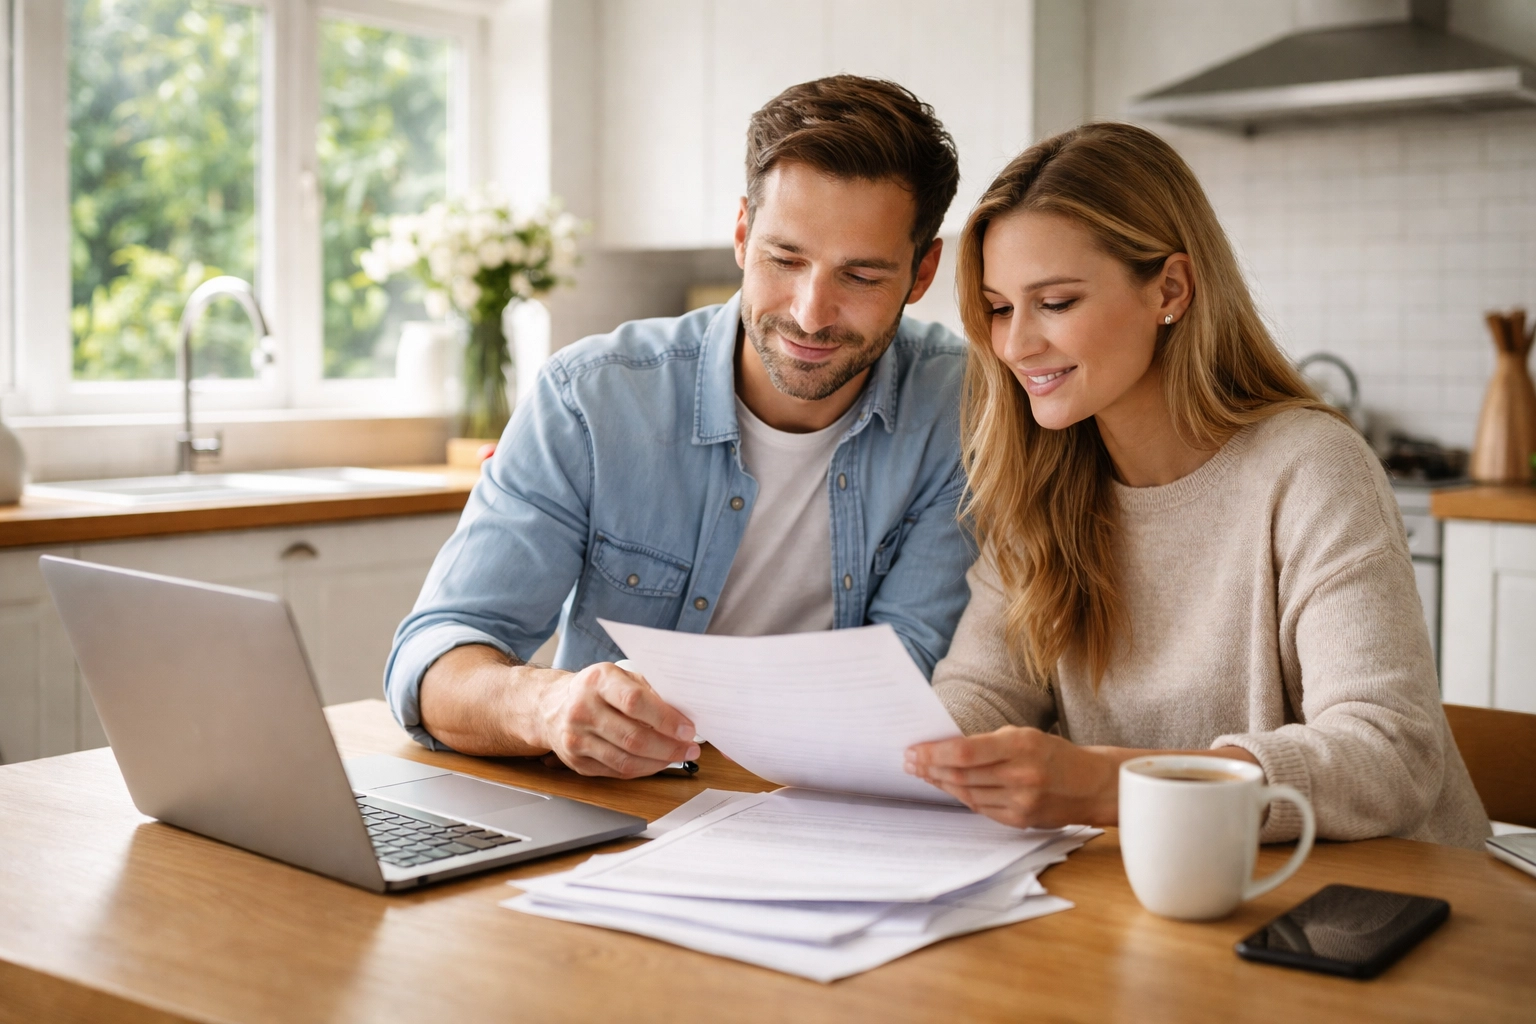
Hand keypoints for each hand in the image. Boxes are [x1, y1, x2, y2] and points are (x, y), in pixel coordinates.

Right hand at [534, 662, 698, 778]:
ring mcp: (576, 739)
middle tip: (690, 749)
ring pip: (626, 761)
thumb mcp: (619, 676)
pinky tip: (656, 762)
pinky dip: (642, 770)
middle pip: (633, 737)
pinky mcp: (576, 762)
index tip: (688, 729)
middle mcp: (582, 710)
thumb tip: (681, 712)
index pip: (635, 702)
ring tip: (678, 757)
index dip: (665, 719)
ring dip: (659, 762)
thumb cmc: (594, 690)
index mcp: (597, 681)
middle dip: (669, 747)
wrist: (551, 707)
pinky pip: (617, 772)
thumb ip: (648, 690)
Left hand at [904, 726, 1120, 828]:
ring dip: (940, 783)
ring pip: (966, 793)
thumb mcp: (1024, 735)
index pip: (966, 752)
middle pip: (961, 775)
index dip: (934, 753)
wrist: (1091, 784)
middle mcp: (1021, 775)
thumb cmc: (1053, 753)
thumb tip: (945, 748)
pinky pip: (980, 808)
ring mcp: (1021, 802)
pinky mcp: (1020, 820)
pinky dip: (961, 796)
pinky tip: (947, 786)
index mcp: (1021, 746)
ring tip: (923, 773)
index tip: (913, 750)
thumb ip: (987, 743)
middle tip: (909, 762)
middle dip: (929, 768)